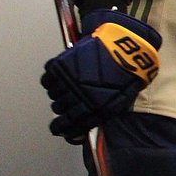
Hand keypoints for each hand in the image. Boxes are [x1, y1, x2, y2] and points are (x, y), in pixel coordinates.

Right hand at [41, 10, 160, 142]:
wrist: (125, 46)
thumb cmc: (129, 72)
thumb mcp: (120, 99)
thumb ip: (103, 111)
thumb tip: (90, 121)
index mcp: (95, 108)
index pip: (69, 126)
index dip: (62, 129)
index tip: (60, 129)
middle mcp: (78, 97)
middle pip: (59, 110)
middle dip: (62, 109)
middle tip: (66, 104)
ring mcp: (67, 81)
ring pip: (53, 96)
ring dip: (58, 94)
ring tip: (66, 88)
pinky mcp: (61, 65)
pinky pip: (47, 80)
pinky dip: (50, 81)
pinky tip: (58, 79)